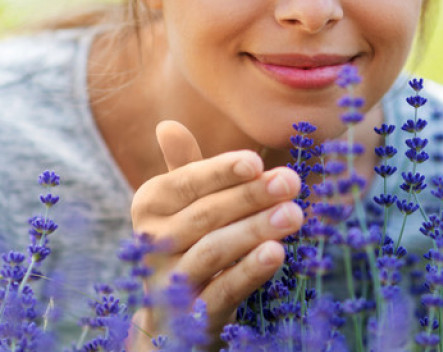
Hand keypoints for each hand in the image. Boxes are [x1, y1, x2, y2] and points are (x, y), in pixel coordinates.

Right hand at [128, 121, 302, 347]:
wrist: (172, 318)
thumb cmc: (187, 244)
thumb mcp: (184, 206)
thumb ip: (185, 169)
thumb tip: (167, 126)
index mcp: (149, 206)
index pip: (185, 183)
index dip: (220, 172)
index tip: (256, 162)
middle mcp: (152, 243)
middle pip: (205, 215)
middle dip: (250, 197)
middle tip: (290, 182)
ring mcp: (170, 282)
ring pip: (213, 251)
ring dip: (254, 230)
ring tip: (293, 214)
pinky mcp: (191, 317)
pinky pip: (222, 290)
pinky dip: (248, 272)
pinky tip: (276, 253)